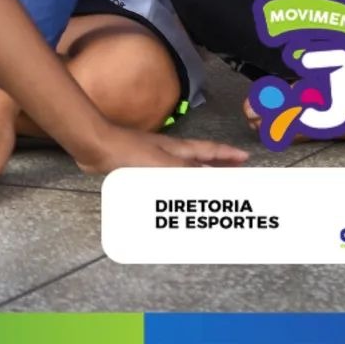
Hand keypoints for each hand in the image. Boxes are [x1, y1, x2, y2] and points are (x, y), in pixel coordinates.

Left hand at [79, 125, 248, 175]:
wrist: (100, 148)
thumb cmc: (131, 153)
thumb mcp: (162, 164)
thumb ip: (186, 172)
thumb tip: (212, 179)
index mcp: (179, 149)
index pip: (209, 151)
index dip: (227, 155)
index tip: (245, 157)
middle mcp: (171, 153)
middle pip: (200, 160)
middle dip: (217, 167)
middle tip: (233, 176)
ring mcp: (156, 159)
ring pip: (183, 170)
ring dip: (197, 178)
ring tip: (207, 190)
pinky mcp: (142, 169)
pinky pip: (167, 180)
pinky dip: (176, 187)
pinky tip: (172, 196)